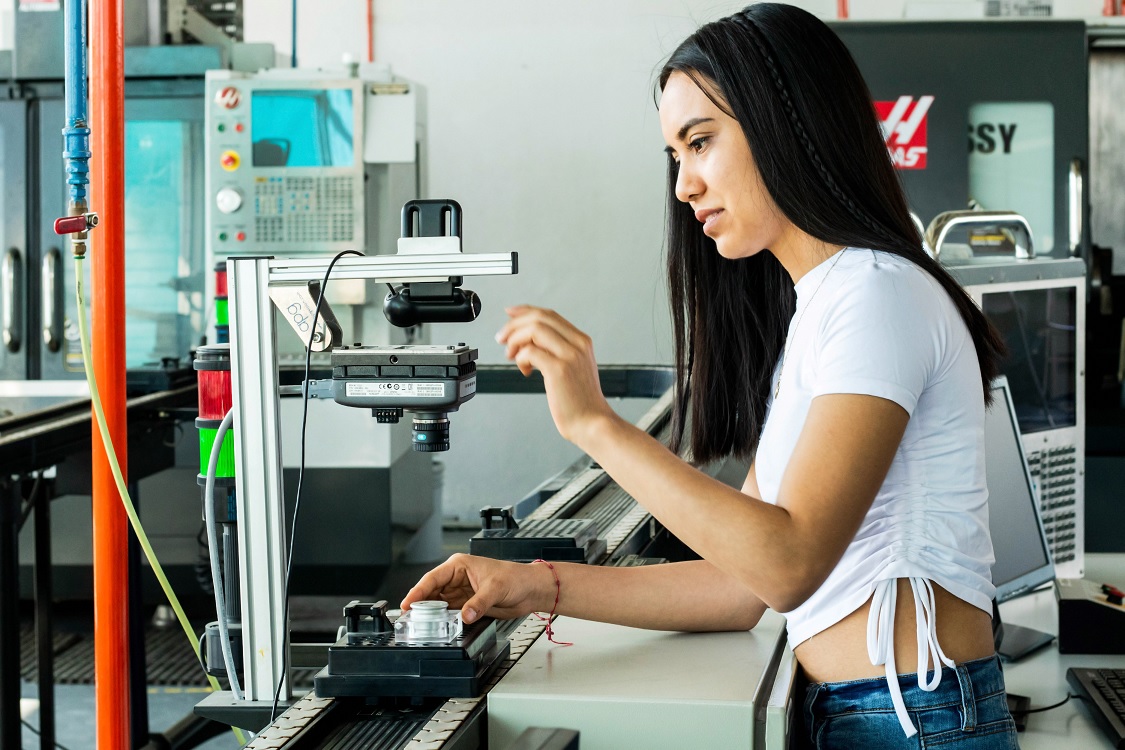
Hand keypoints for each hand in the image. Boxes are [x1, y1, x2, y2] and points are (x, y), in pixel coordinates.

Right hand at [400, 553, 552, 623]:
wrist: (530, 590)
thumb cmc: (516, 578)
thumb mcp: (495, 588)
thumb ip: (479, 603)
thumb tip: (465, 614)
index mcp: (459, 565)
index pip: (432, 578)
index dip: (418, 591)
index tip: (407, 604)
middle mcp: (457, 578)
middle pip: (431, 592)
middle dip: (420, 604)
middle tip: (408, 619)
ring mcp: (461, 592)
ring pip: (438, 604)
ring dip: (431, 614)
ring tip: (420, 625)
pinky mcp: (467, 605)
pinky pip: (449, 613)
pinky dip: (443, 620)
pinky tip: (438, 626)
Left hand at [495, 306, 618, 445]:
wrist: (592, 423)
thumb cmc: (580, 402)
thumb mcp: (573, 368)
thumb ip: (557, 352)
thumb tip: (528, 341)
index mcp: (581, 341)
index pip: (549, 315)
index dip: (525, 311)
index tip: (509, 314)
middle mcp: (578, 344)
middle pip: (539, 317)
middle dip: (514, 325)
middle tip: (502, 339)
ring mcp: (570, 355)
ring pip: (533, 329)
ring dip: (515, 340)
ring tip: (511, 356)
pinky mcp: (559, 369)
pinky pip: (530, 351)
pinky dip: (521, 359)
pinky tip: (525, 371)